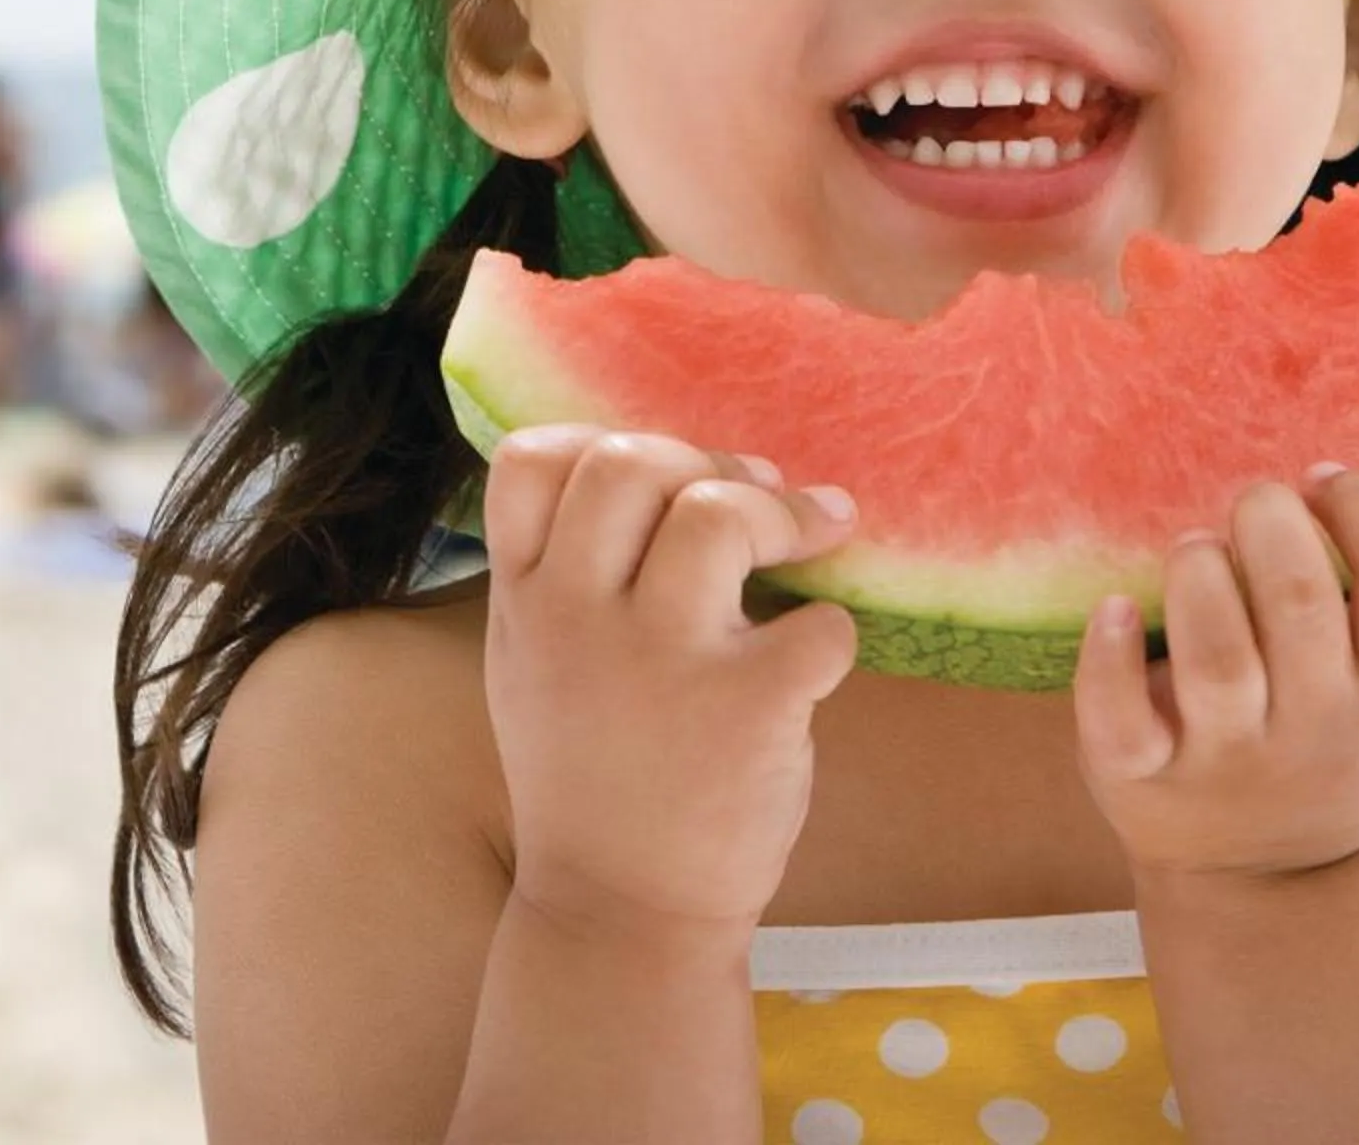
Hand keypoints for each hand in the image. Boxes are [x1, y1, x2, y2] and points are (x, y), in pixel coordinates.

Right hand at [481, 425, 860, 944]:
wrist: (621, 917)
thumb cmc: (593, 778)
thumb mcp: (534, 668)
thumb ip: (567, 575)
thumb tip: (665, 474)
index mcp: (525, 604)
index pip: (530, 461)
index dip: (598, 441)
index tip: (655, 476)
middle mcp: (578, 620)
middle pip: (630, 462)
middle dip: (707, 462)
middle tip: (751, 497)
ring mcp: (661, 662)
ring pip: (719, 514)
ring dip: (780, 511)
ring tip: (808, 537)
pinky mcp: (748, 709)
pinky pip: (819, 623)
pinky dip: (833, 630)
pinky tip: (817, 659)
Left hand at [1072, 473, 1358, 882]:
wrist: (1267, 880)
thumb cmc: (1346, 751)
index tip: (1325, 479)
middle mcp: (1317, 725)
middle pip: (1300, 606)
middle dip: (1271, 526)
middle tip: (1254, 502)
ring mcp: (1229, 757)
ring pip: (1217, 657)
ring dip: (1200, 577)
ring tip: (1195, 547)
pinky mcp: (1144, 777)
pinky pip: (1121, 720)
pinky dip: (1109, 660)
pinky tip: (1112, 609)